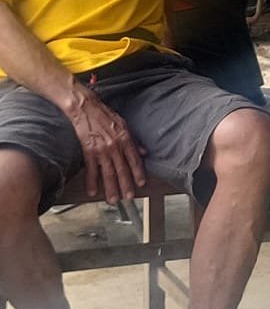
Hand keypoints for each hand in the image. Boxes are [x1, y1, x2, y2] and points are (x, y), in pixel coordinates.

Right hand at [64, 84, 146, 202]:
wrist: (86, 108)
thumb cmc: (105, 115)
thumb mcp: (124, 124)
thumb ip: (134, 141)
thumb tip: (144, 152)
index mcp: (125, 138)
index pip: (134, 159)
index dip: (138, 172)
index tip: (141, 183)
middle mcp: (115, 145)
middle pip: (122, 169)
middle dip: (126, 185)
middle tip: (129, 197)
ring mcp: (102, 149)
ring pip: (108, 172)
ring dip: (111, 188)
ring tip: (113, 199)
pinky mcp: (89, 150)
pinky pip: (91, 169)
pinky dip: (92, 181)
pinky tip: (93, 191)